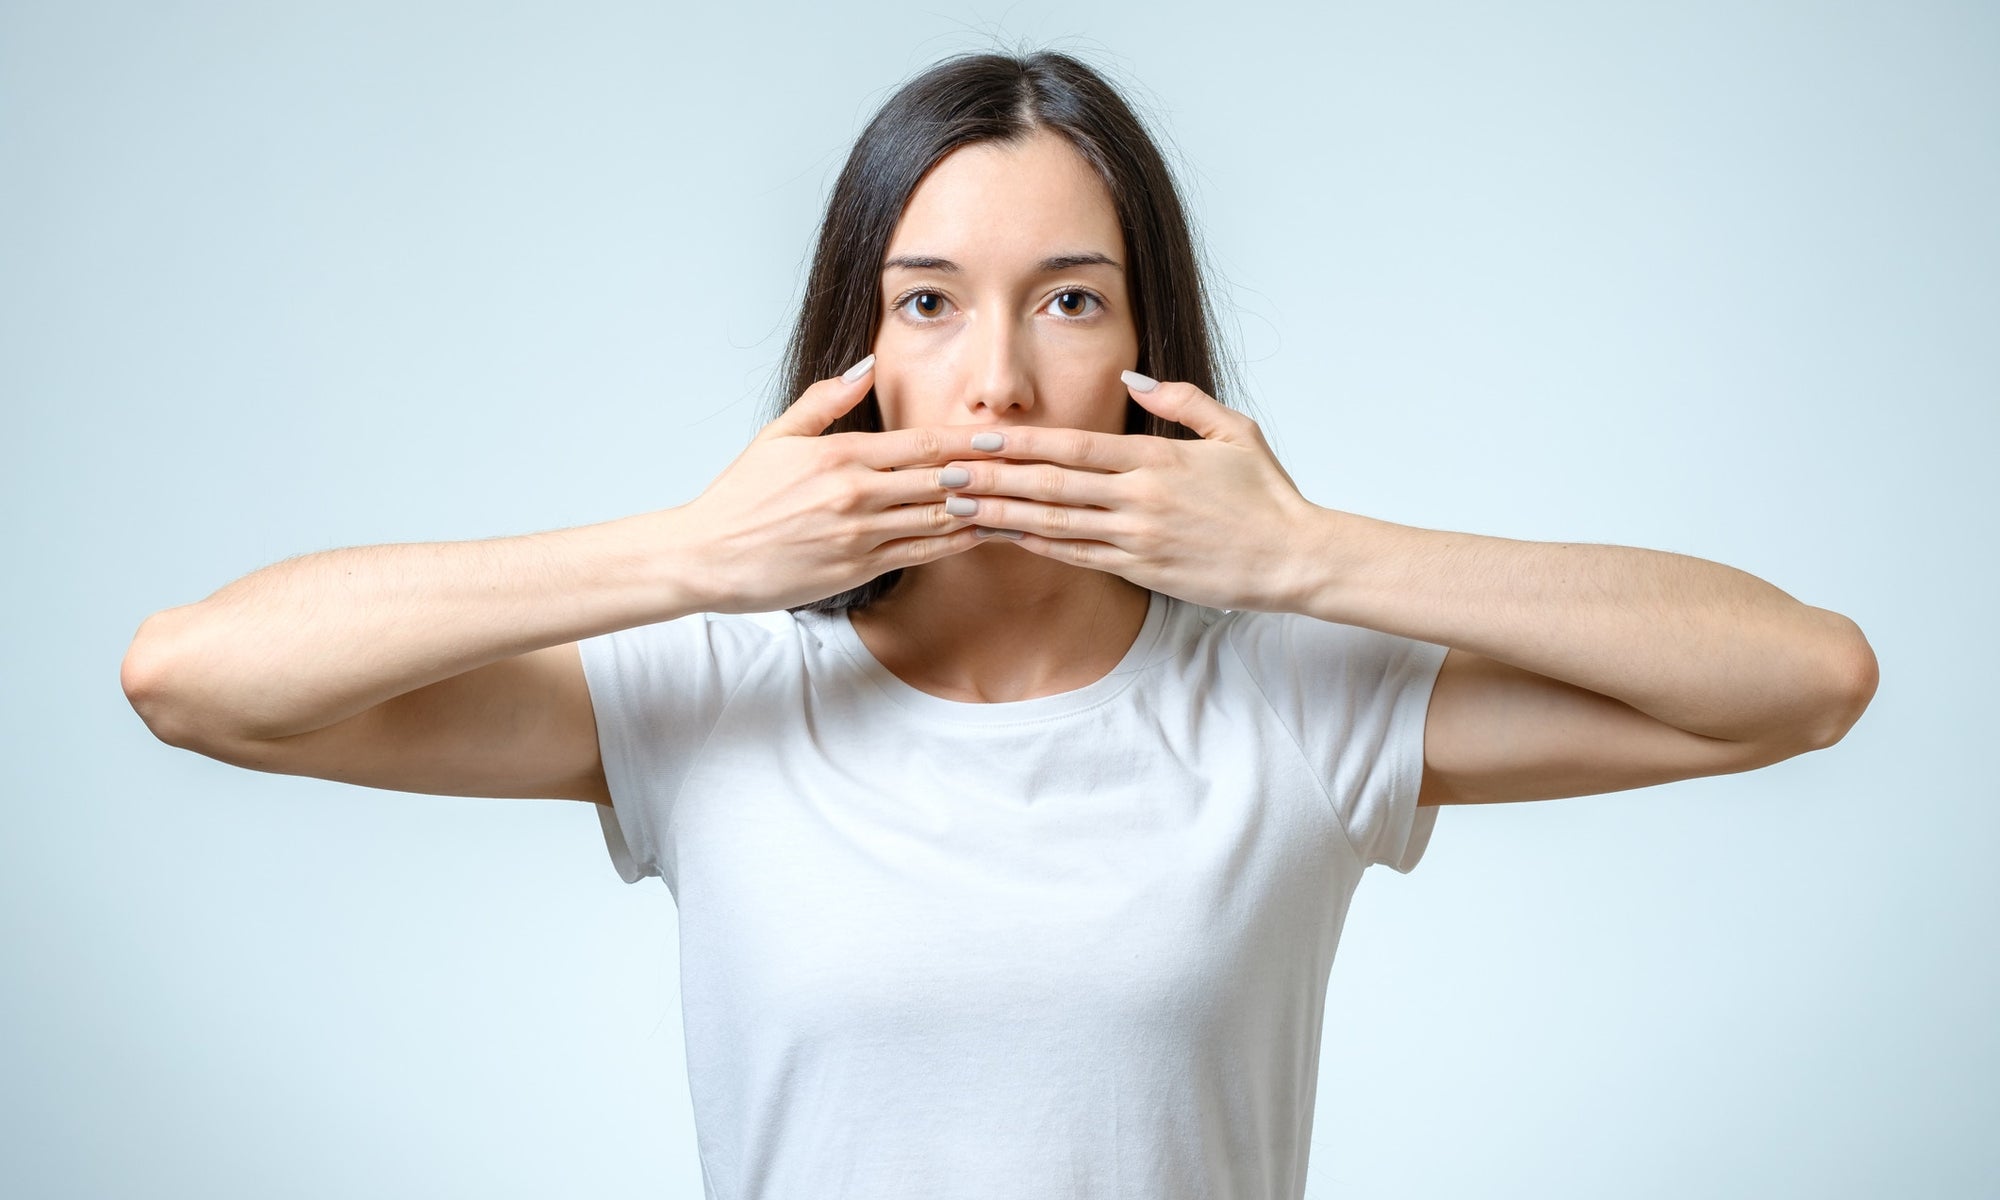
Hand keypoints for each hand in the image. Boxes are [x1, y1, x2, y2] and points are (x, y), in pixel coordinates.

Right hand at [672, 356, 989, 612]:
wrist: (707, 556)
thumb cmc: (741, 496)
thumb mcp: (778, 435)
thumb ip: (828, 400)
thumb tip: (867, 365)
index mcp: (841, 455)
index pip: (923, 445)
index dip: (970, 441)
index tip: (1006, 435)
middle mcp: (857, 495)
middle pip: (942, 481)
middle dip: (989, 474)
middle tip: (1031, 467)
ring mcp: (860, 535)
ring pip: (939, 520)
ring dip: (982, 510)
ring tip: (1019, 500)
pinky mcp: (858, 569)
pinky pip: (921, 553)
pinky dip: (955, 542)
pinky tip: (981, 533)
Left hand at [934, 372, 1325, 612]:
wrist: (1295, 557)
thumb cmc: (1266, 494)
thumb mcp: (1234, 431)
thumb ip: (1180, 400)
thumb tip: (1132, 376)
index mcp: (1158, 459)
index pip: (1075, 447)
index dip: (1022, 443)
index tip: (980, 437)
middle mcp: (1141, 499)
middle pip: (1052, 486)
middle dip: (994, 480)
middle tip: (946, 474)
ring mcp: (1139, 538)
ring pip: (1057, 525)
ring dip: (1003, 516)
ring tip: (960, 508)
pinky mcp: (1143, 571)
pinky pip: (1079, 557)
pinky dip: (1039, 546)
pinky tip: (1005, 538)